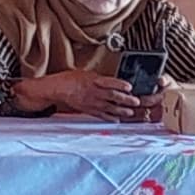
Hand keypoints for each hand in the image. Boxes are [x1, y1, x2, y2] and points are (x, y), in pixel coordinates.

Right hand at [18, 71, 152, 122]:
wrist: (58, 89)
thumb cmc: (71, 79)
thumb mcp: (87, 74)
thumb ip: (100, 79)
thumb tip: (112, 82)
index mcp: (94, 81)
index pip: (110, 83)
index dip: (120, 85)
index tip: (130, 87)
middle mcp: (94, 92)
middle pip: (112, 96)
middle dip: (125, 99)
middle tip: (136, 102)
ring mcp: (92, 102)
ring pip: (109, 107)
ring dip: (121, 110)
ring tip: (130, 113)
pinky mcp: (89, 110)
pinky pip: (101, 115)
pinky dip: (109, 118)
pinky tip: (117, 120)